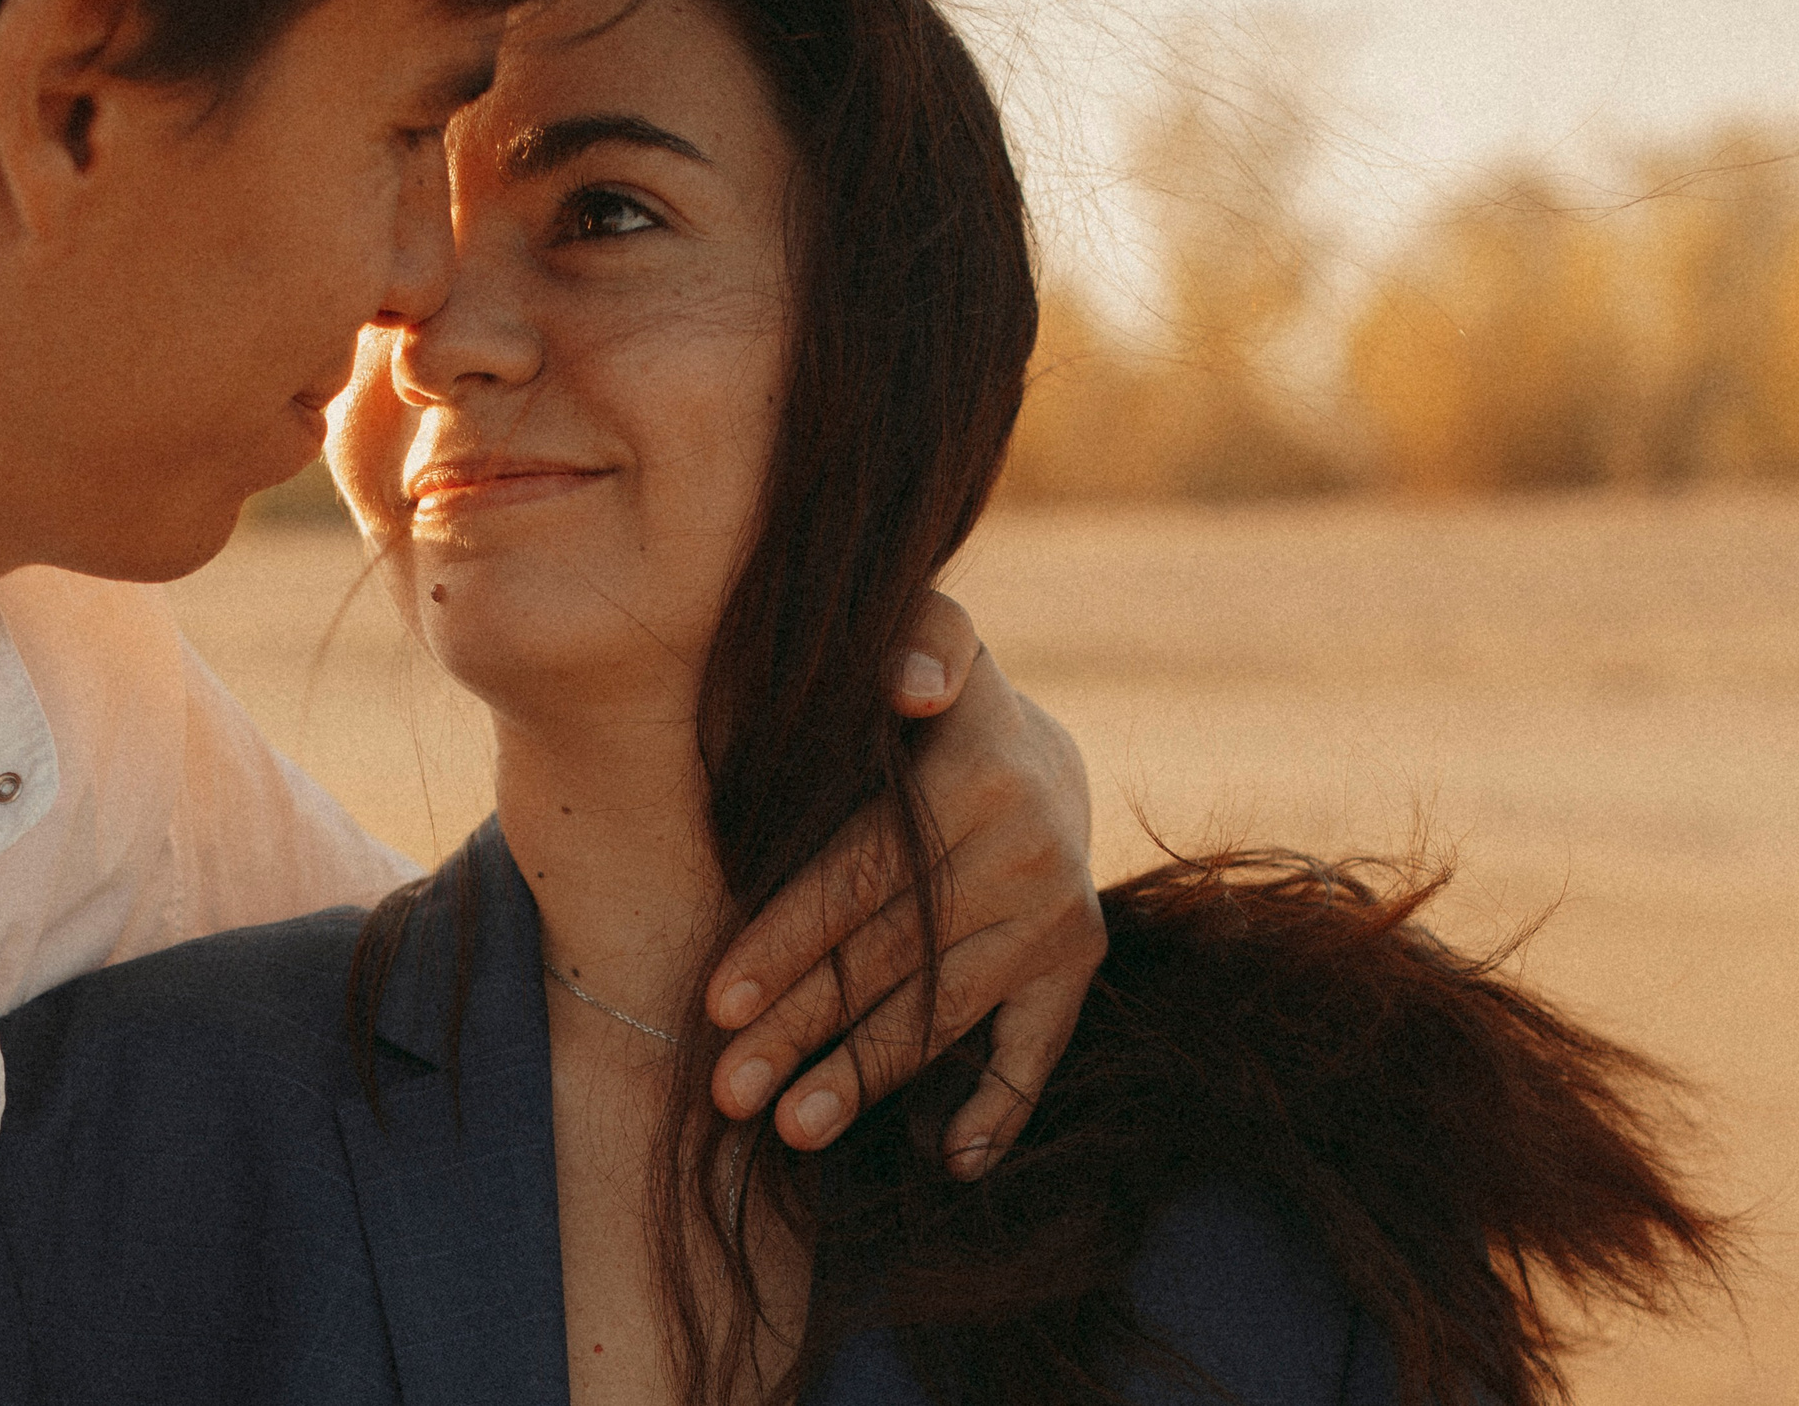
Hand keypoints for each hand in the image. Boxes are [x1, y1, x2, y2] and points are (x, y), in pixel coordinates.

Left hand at [701, 593, 1101, 1178]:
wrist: (1035, 747)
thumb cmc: (930, 698)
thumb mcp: (924, 639)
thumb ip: (912, 637)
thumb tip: (913, 688)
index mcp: (979, 775)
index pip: (861, 873)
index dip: (787, 939)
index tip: (718, 1000)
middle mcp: (1032, 852)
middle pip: (890, 957)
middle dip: (801, 1026)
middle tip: (726, 1089)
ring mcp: (1061, 916)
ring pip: (944, 1012)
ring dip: (866, 1080)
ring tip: (790, 1129)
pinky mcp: (1080, 964)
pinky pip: (1037, 1050)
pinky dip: (999, 1110)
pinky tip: (945, 1162)